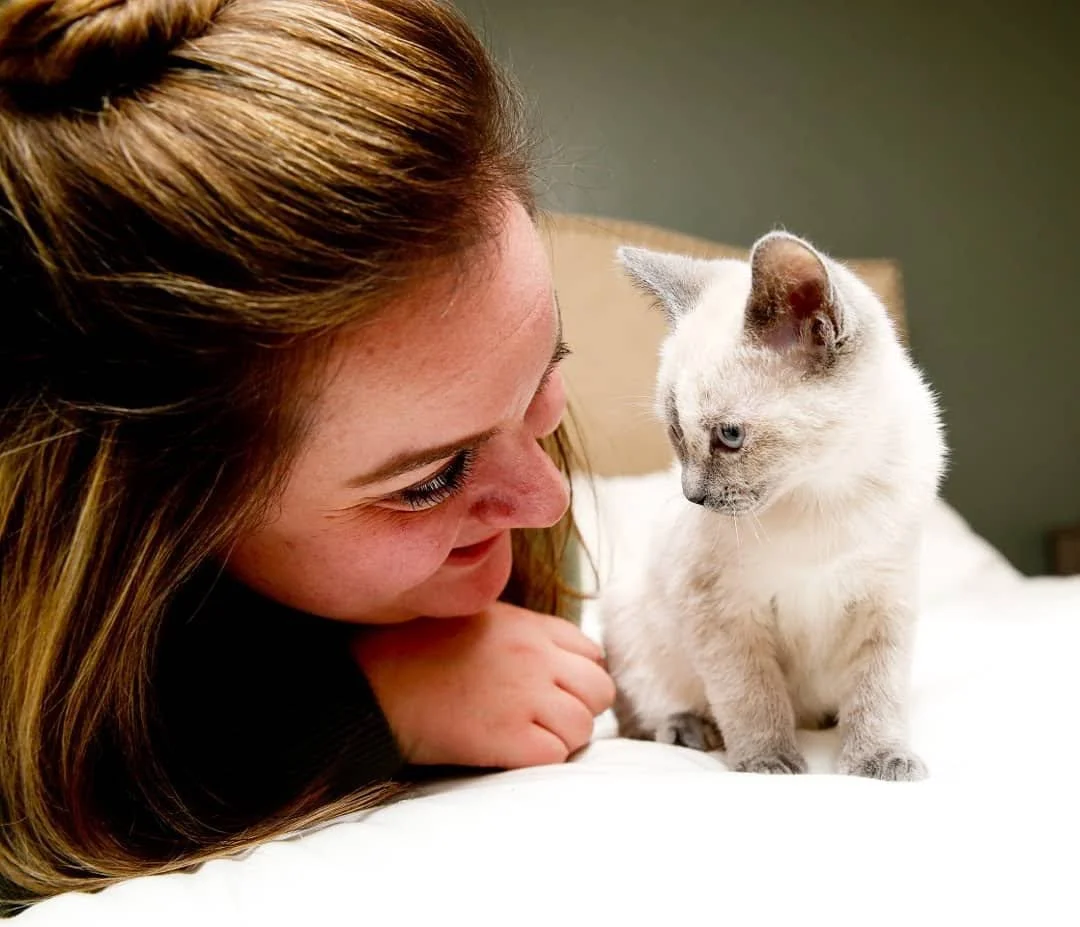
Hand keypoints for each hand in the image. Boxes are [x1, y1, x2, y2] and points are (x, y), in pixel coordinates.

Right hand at [350, 602, 614, 767]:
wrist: (371, 682)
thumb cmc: (414, 649)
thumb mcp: (475, 617)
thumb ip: (522, 632)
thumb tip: (557, 658)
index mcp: (529, 626)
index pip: (592, 653)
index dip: (577, 676)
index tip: (555, 690)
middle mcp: (535, 657)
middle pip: (599, 689)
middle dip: (581, 708)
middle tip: (547, 719)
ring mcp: (524, 696)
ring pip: (583, 726)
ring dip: (562, 738)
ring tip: (527, 737)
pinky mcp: (507, 737)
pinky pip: (555, 755)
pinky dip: (540, 759)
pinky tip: (510, 751)